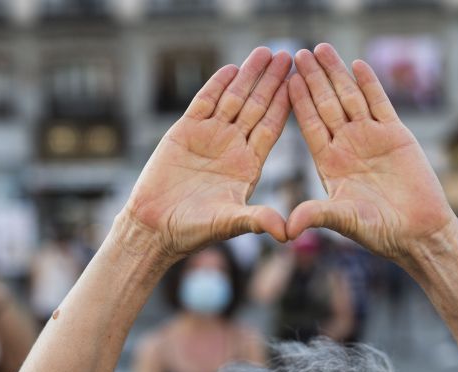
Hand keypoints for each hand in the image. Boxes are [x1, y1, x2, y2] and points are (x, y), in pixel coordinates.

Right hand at [125, 47, 291, 258]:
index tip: (301, 82)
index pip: (272, 128)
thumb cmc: (195, 230)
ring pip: (233, 99)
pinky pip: (204, 103)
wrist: (156, 227)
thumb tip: (287, 233)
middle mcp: (233, 147)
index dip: (285, 104)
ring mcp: (210, 137)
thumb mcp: (230, 223)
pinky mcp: (184, 132)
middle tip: (288, 55)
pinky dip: (216, 86)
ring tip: (264, 52)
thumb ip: (257, 220)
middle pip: (257, 107)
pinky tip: (230, 69)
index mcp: (249, 165)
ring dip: (248, 76)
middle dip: (272, 81)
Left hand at [285, 44, 452, 259]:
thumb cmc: (380, 232)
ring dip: (337, 74)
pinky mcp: (396, 135)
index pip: (310, 126)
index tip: (285, 80)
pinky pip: (380, 103)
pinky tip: (358, 64)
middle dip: (312, 79)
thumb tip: (287, 229)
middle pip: (326, 105)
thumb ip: (317, 216)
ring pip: (350, 98)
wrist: (418, 231)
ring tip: (322, 48)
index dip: (298, 102)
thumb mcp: (344, 221)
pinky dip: (370, 84)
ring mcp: (371, 138)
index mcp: (330, 163)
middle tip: (298, 53)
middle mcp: (347, 146)